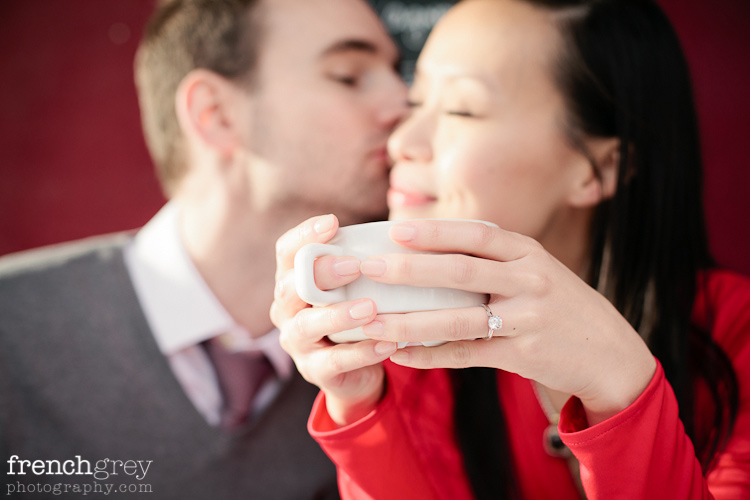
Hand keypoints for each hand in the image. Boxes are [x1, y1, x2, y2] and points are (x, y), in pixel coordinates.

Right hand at [271, 215, 397, 425]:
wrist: (358, 371)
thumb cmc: (356, 316)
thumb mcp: (355, 287)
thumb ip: (360, 264)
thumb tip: (398, 232)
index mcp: (293, 281)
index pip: (286, 252)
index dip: (304, 235)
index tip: (332, 222)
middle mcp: (286, 310)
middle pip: (291, 286)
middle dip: (321, 273)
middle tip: (354, 266)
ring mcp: (297, 343)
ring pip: (307, 326)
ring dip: (338, 315)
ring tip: (370, 307)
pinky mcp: (315, 371)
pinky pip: (336, 361)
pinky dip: (363, 352)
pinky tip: (388, 343)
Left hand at [357, 219, 655, 423]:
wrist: (608, 350)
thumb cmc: (559, 302)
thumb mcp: (536, 268)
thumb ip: (494, 256)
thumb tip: (431, 245)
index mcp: (528, 252)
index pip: (476, 235)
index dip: (435, 232)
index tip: (395, 230)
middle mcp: (530, 281)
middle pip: (461, 273)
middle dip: (410, 271)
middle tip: (370, 268)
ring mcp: (527, 319)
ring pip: (458, 320)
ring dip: (410, 322)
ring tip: (372, 322)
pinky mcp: (523, 355)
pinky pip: (466, 356)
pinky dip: (430, 356)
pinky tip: (400, 355)